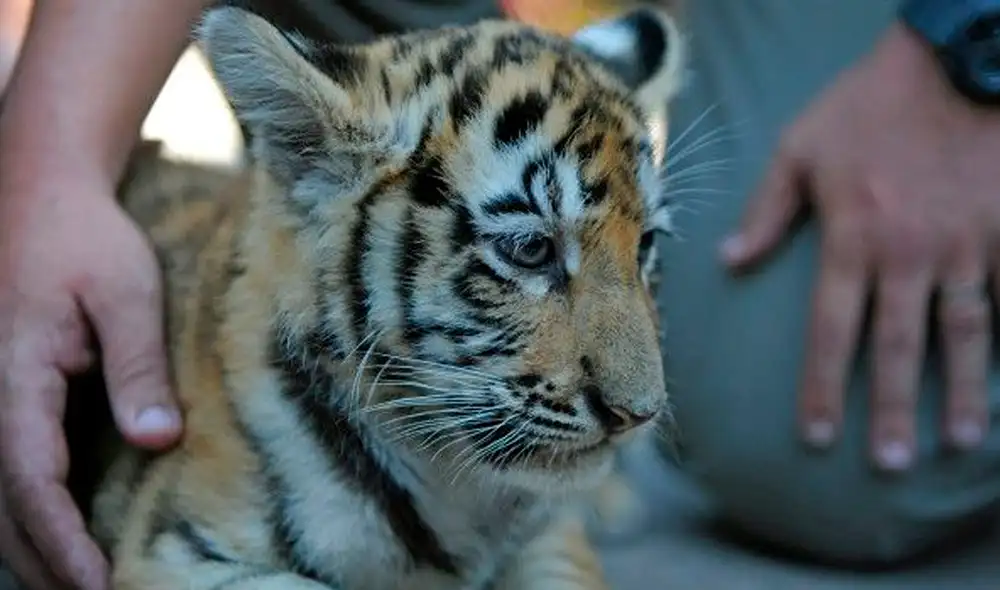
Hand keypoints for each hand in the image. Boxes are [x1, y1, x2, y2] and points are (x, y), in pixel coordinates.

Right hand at [0, 165, 181, 589]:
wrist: (39, 192)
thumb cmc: (87, 239)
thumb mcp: (128, 293)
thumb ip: (138, 366)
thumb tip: (156, 441)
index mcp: (14, 374)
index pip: (31, 480)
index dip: (61, 541)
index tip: (97, 585)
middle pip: (1, 503)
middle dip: (44, 560)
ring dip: (28, 543)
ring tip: (73, 583)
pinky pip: (0, 464)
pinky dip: (22, 509)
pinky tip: (53, 534)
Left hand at [720, 23, 999, 471]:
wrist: (954, 61)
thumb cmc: (867, 105)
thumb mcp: (799, 148)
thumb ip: (765, 211)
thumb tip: (727, 262)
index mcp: (851, 239)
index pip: (828, 330)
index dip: (821, 386)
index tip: (817, 436)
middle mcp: (907, 254)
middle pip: (895, 346)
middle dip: (890, 408)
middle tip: (889, 463)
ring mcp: (965, 246)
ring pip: (963, 332)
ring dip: (963, 389)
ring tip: (961, 439)